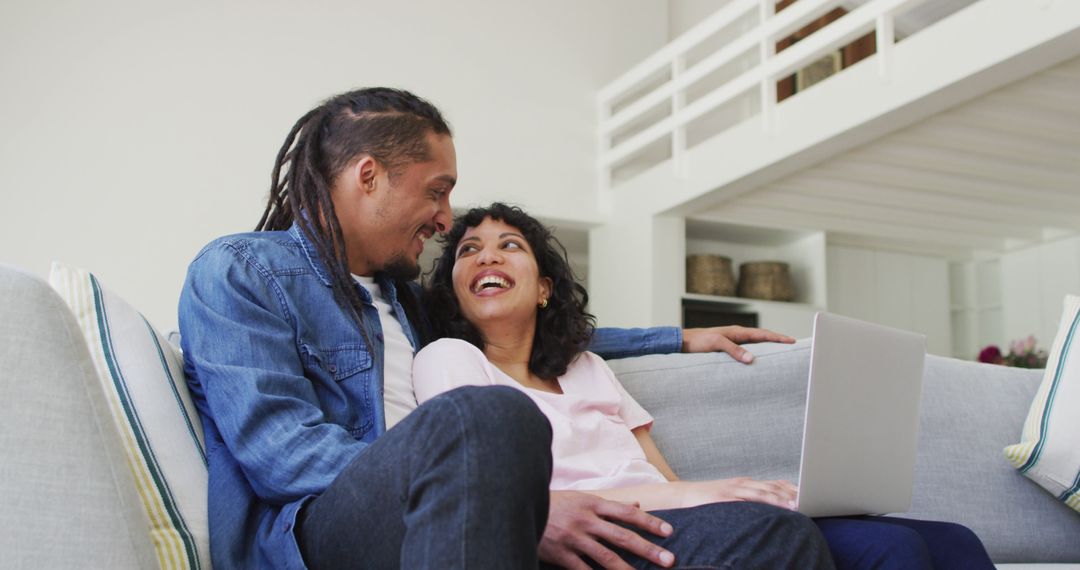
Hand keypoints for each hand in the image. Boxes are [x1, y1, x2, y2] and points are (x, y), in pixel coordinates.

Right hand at [540, 490, 675, 569]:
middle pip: (622, 536)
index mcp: (593, 504)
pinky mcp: (561, 555)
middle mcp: (586, 520)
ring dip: (628, 569)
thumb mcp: (582, 498)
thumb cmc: (555, 504)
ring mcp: (574, 539)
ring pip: (606, 557)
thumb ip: (610, 505)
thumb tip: (636, 505)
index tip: (669, 531)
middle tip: (669, 560)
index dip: (649, 522)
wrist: (519, 507)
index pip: (627, 513)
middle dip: (647, 549)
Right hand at [675, 478, 797, 509]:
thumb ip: (748, 503)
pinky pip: (745, 500)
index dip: (791, 489)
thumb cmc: (709, 501)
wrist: (683, 495)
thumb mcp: (732, 500)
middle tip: (810, 500)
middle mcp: (743, 484)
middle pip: (772, 486)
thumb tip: (767, 512)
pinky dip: (759, 503)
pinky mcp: (725, 497)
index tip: (808, 495)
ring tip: (795, 505)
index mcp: (746, 484)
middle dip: (791, 493)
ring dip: (779, 498)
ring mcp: (734, 489)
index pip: (774, 484)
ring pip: (762, 492)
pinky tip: (769, 508)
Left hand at [681, 325, 795, 362]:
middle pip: (762, 337)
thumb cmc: (698, 342)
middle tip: (793, 345)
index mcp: (737, 331)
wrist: (683, 342)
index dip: (778, 338)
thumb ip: (734, 350)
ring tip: (781, 353)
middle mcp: (737, 334)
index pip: (763, 334)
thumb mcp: (716, 344)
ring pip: (755, 343)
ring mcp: (733, 341)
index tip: (792, 341)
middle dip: (778, 340)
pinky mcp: (727, 348)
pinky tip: (759, 359)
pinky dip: (757, 352)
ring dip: (768, 347)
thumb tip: (752, 359)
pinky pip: (747, 349)